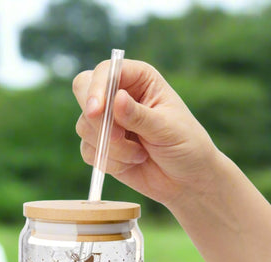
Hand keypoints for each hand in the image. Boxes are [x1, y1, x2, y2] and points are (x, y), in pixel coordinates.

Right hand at [73, 59, 219, 208]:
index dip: (97, 88)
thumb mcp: (166, 128)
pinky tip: (131, 164)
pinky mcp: (101, 146)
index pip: (106, 72)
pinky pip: (88, 151)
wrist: (186, 180)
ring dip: (110, 147)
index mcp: (139, 79)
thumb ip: (139, 116)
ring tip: (139, 155)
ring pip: (85, 127)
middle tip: (116, 137)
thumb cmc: (185, 146)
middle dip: (96, 118)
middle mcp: (119, 95)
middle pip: (83, 91)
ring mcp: (108, 122)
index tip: (96, 112)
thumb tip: (117, 99)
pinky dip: (108, 162)